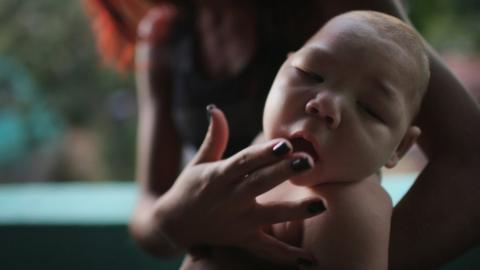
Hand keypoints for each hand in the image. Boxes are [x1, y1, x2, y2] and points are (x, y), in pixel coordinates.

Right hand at [155, 105, 324, 265]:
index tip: (285, 143)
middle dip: (283, 172)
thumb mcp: (199, 161)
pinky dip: (286, 256)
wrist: (173, 224)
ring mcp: (237, 221)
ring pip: (268, 216)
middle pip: (259, 184)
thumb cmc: (189, 187)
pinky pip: (265, 250)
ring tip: (321, 204)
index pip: (243, 162)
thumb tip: (215, 108)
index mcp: (218, 176)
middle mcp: (229, 199)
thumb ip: (214, 137)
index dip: (264, 153)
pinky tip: (310, 259)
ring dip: (294, 211)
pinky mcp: (242, 239)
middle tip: (308, 162)